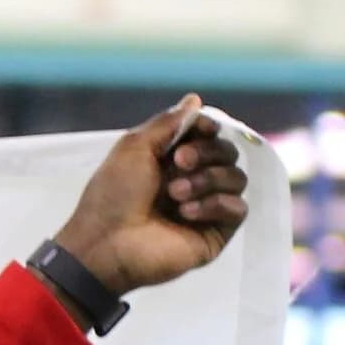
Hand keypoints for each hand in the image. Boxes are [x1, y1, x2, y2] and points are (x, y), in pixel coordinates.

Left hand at [51, 95, 249, 297]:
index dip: (208, 129)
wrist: (106, 244)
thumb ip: (167, 123)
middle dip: (207, 153)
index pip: (210, 136)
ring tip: (175, 194)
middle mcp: (193, 182)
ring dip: (207, 180)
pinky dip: (215, 204)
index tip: (199, 130)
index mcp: (173, 162)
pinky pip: (238, 208)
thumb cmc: (112, 196)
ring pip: (236, 178)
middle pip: (228, 153)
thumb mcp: (133, 148)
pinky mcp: (215, 233)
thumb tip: (194, 99)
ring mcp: (206, 208)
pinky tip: (186, 213)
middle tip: (180, 162)